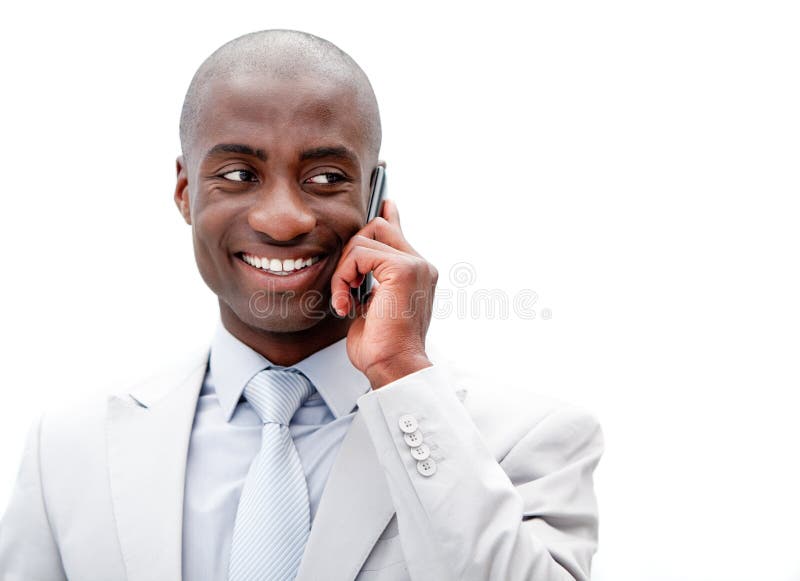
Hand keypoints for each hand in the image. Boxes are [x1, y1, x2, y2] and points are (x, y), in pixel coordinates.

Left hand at [331, 199, 436, 388]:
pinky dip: (344, 277)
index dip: (388, 215)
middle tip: (346, 285)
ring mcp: (415, 264)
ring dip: (344, 271)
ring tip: (346, 300)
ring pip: (364, 239)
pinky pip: (359, 254)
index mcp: (417, 272)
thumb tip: (358, 261)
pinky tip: (347, 303)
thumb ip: (371, 279)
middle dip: (351, 252)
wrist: (393, 367)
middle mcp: (421, 265)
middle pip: (378, 226)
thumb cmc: (380, 346)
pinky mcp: (403, 268)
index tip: (385, 203)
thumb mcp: (371, 306)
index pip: (398, 231)